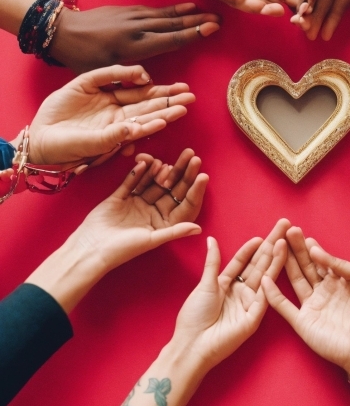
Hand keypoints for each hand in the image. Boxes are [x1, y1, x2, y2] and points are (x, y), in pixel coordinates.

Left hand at [24, 65, 193, 166]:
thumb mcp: (84, 82)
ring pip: (143, 120)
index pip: (142, 93)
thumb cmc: (57, 111)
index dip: (161, 89)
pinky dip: (145, 128)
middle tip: (191, 97)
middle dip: (170, 102)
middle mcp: (117, 116)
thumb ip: (110, 73)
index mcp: (112, 100)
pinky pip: (128, 132)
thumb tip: (141, 74)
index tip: (181, 85)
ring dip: (163, 115)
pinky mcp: (104, 141)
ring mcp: (113, 129)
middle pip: (148, 106)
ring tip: (183, 109)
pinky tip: (160, 123)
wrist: (38, 137)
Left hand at [49, 3, 219, 72]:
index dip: (193, 34)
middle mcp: (138, 28)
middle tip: (220, 18)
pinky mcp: (129, 11)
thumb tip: (151, 83)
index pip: (171, 39)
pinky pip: (156, 10)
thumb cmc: (81, 58)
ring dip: (188, 14)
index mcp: (134, 45)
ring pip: (167, 14)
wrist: (62, 31)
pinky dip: (173, 9)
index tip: (212, 27)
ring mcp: (134, 17)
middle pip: (174, 24)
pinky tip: (184, 8)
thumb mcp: (102, 73)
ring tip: (207, 11)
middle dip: (198, 21)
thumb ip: (127, 77)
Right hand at [68, 148, 206, 275]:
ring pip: (151, 182)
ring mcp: (136, 203)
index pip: (182, 202)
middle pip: (169, 188)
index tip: (203, 174)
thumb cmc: (122, 250)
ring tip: (166, 161)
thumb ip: (175, 231)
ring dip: (158, 171)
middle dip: (180, 172)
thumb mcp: (152, 240)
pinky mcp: (120, 197)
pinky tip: (145, 162)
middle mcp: (152, 211)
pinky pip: (131, 182)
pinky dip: (137, 173)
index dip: (193, 189)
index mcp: (163, 222)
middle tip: (191, 155)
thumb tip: (200, 229)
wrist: (90, 248)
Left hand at [170, 219, 289, 373]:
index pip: (243, 262)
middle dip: (270, 245)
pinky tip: (278, 263)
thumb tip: (211, 239)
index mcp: (227, 285)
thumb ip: (212, 262)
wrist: (192, 344)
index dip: (252, 248)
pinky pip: (265, 295)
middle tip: (284, 227)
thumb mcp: (204, 284)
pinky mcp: (254, 317)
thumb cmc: (194, 317)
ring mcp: (249, 304)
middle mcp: (241, 293)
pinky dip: (271, 279)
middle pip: (258, 265)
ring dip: (275, 258)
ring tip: (284, 241)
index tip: (262, 235)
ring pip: (265, 276)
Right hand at [262, 227, 349, 384]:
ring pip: (295, 279)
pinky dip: (273, 294)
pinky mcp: (303, 322)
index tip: (301, 232)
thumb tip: (322, 255)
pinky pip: (284, 306)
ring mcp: (312, 307)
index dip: (312, 247)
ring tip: (276, 244)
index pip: (323, 261)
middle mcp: (325, 293)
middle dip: (297, 249)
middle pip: (307, 266)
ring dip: (286, 262)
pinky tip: (265, 279)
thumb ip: (349, 269)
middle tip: (286, 231)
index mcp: (342, 285)